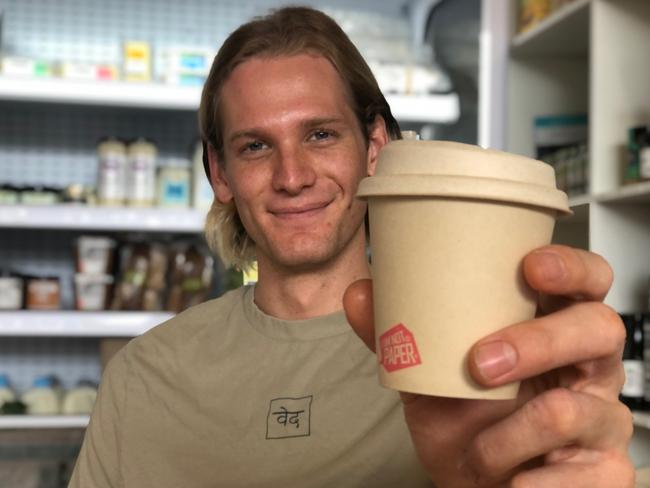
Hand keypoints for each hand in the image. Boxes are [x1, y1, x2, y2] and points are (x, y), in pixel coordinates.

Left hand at [344, 245, 634, 486]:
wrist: (472, 484)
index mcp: (551, 328)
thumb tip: (361, 293)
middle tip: (481, 364)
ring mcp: (603, 418)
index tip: (530, 267)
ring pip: (578, 408)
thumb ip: (399, 335)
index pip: (585, 280)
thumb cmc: (461, 419)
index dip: (570, 267)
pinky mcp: (606, 470)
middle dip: (539, 342)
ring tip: (480, 448)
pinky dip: (531, 481)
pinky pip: (579, 474)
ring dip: (510, 433)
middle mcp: (587, 366)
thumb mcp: (427, 374)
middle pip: (599, 328)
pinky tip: (513, 481)